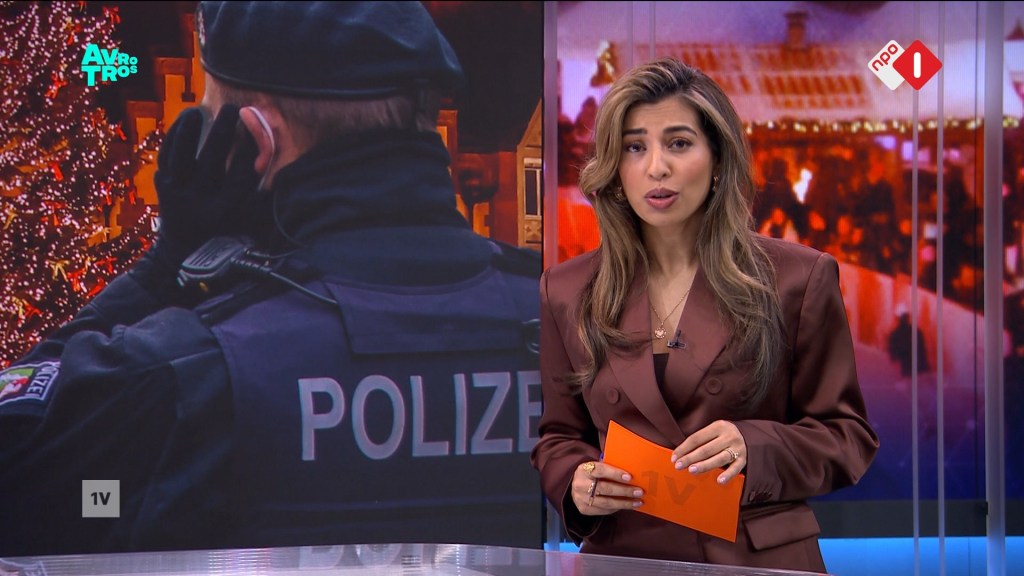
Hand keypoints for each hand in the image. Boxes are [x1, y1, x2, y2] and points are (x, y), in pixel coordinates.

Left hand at [151, 104, 260, 266]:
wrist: (182, 252)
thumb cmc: (225, 233)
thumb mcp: (248, 222)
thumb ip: (264, 198)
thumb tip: (283, 167)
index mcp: (224, 213)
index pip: (241, 175)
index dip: (251, 150)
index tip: (258, 129)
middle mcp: (198, 203)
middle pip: (211, 161)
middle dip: (224, 131)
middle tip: (235, 108)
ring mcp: (176, 194)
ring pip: (181, 155)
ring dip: (191, 129)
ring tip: (201, 109)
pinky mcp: (162, 186)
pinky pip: (167, 154)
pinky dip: (176, 134)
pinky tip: (187, 118)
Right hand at [571, 461, 643, 515]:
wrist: (574, 486)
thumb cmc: (592, 474)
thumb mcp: (596, 467)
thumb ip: (609, 469)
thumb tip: (632, 474)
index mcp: (584, 469)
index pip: (601, 470)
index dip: (615, 474)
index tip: (630, 477)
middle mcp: (580, 484)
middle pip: (605, 488)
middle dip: (624, 491)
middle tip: (639, 492)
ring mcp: (581, 499)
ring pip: (606, 503)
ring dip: (624, 503)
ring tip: (638, 502)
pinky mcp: (584, 509)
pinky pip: (604, 511)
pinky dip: (617, 508)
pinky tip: (627, 506)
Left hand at [670, 420, 745, 484]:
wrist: (751, 436)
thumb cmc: (724, 436)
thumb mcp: (714, 431)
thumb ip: (700, 440)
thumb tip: (679, 454)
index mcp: (718, 426)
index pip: (697, 438)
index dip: (684, 448)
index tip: (674, 457)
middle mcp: (729, 436)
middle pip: (706, 449)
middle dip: (690, 458)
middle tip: (678, 466)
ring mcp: (737, 448)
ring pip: (719, 458)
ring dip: (704, 465)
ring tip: (692, 470)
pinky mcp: (744, 459)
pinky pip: (736, 468)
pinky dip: (728, 475)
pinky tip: (719, 481)